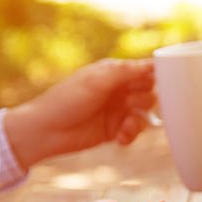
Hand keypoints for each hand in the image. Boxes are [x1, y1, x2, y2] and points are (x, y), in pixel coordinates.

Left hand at [3, 59, 155, 168]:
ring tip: (124, 125)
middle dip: (144, 100)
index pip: (144, 71)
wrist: (47, 130)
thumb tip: (152, 64)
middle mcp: (118, 91)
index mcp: (114, 73)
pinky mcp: (115, 130)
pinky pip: (135, 132)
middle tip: (129, 103)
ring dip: (138, 120)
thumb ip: (126, 71)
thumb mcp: (97, 80)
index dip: (153, 78)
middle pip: (149, 93)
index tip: (154, 85)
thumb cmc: (67, 99)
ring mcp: (117, 111)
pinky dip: (131, 135)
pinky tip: (118, 137)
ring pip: (144, 114)